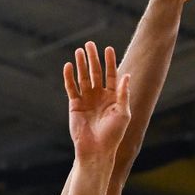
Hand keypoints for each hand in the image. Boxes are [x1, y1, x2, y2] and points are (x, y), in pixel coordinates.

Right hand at [64, 42, 130, 159]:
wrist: (96, 150)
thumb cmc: (113, 134)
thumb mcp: (123, 113)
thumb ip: (124, 94)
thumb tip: (126, 75)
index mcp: (113, 97)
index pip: (112, 75)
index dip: (110, 62)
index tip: (108, 48)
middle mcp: (99, 96)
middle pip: (96, 73)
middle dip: (93, 58)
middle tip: (89, 43)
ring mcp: (86, 100)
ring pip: (83, 78)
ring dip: (81, 64)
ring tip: (79, 50)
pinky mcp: (75, 105)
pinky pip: (71, 88)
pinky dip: (69, 77)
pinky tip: (68, 66)